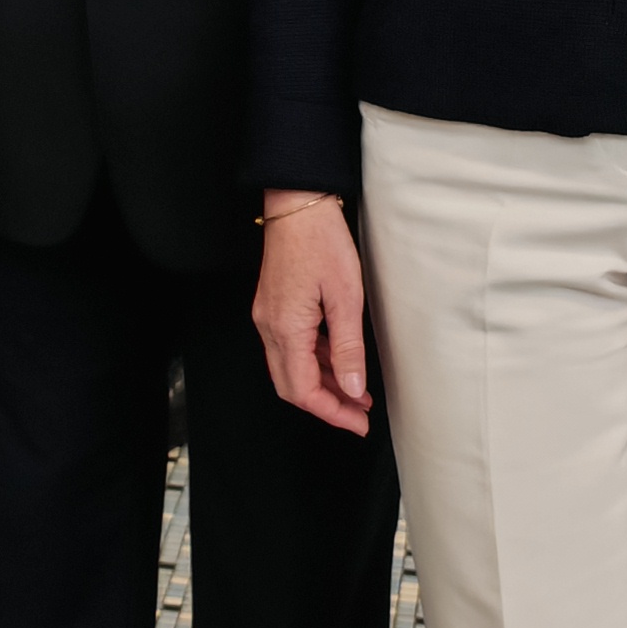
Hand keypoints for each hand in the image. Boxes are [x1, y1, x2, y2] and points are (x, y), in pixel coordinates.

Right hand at [251, 198, 372, 434]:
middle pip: (291, 386)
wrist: (297, 205)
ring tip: (356, 391)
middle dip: (326, 405)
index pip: (303, 391)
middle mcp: (269, 327)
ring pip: (290, 368)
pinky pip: (289, 348)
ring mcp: (267, 317)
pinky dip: (314, 362)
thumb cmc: (322, 242)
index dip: (332, 412)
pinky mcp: (273, 307)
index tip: (359, 423)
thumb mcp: (346, 298)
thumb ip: (348, 348)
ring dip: (322, 384)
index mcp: (285, 329)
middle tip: (358, 415)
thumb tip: (352, 390)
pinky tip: (339, 362)